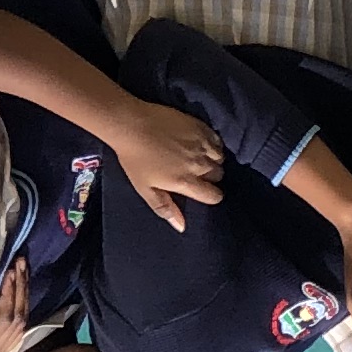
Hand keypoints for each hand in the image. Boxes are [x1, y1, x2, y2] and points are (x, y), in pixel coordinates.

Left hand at [110, 99, 227, 231]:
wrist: (131, 124)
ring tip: (197, 157)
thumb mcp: (145, 188)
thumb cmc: (135, 159)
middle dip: (210, 177)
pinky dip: (212, 145)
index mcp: (185, 181)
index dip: (209, 195)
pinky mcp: (202, 127)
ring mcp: (202, 144)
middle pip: (219, 175)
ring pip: (220, 158)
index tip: (200, 190)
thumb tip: (182, 227)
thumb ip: (165, 207)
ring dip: (212, 160)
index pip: (214, 195)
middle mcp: (199, 164)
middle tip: (194, 172)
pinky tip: (199, 144)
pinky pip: (217, 140)